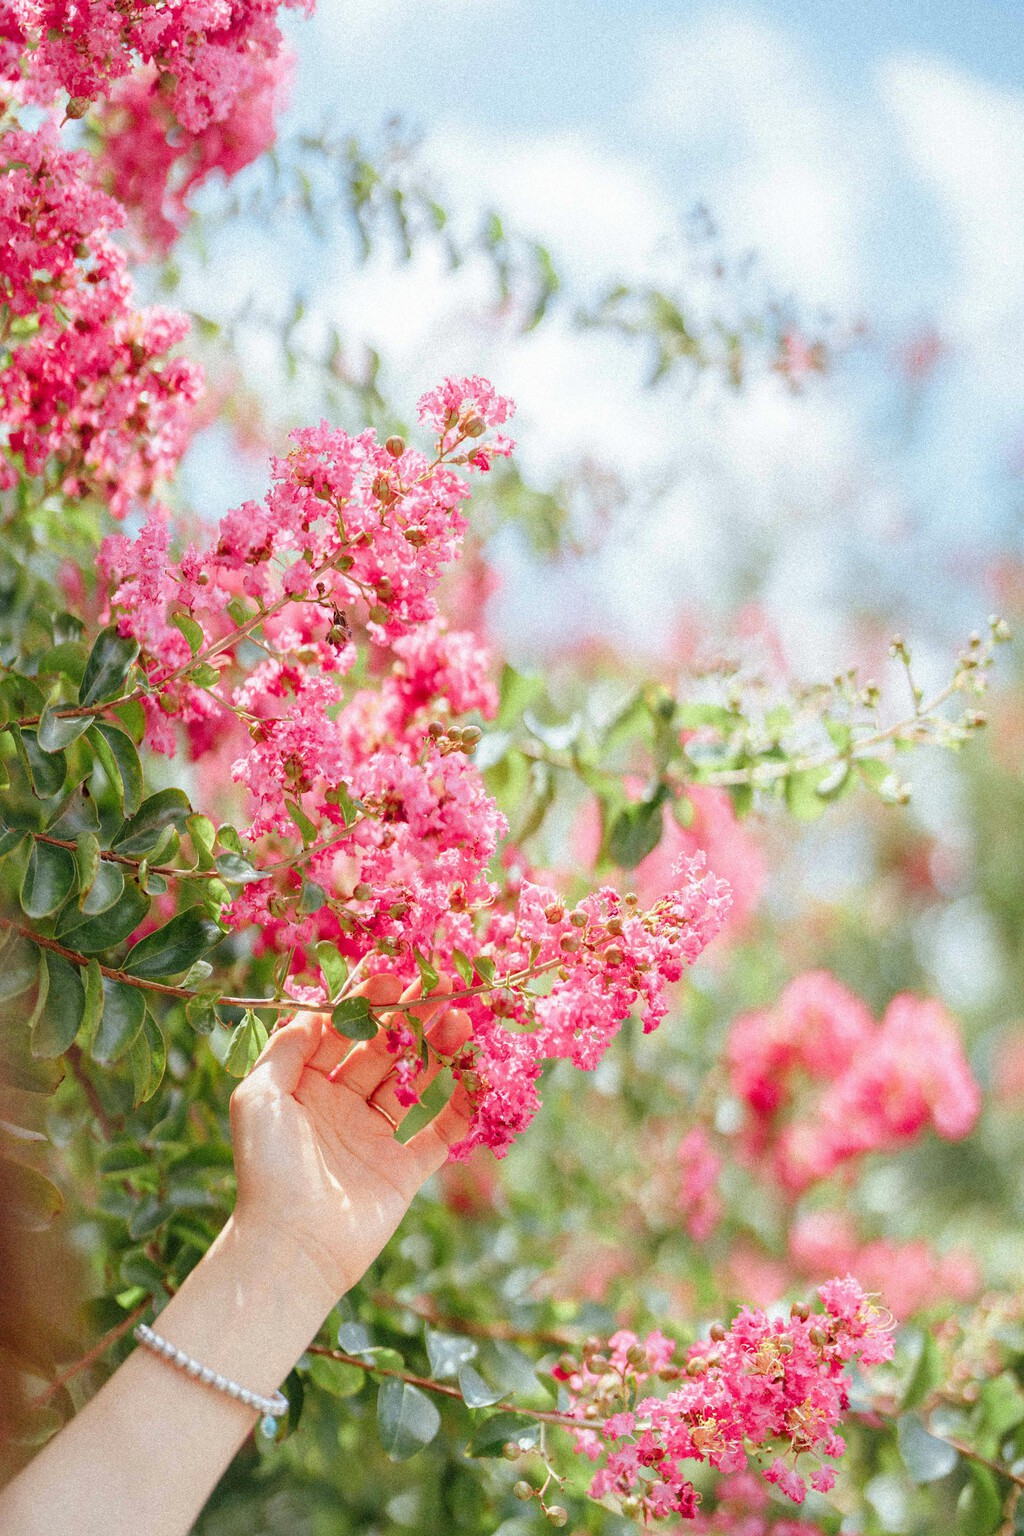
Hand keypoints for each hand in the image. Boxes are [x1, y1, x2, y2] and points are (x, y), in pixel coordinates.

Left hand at [229, 974, 472, 1305]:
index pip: (342, 1033)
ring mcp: (375, 1139)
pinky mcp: (404, 1171)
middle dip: (412, 1020)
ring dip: (440, 1053)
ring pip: (416, 1084)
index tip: (394, 978)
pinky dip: (462, 1107)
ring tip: (461, 1022)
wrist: (292, 1247)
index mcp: (306, 1088)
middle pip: (384, 1052)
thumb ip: (285, 1048)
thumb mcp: (258, 1096)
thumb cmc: (267, 1167)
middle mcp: (342, 1108)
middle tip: (442, 990)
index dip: (367, 1005)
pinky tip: (478, 1077)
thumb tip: (313, 1009)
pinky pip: (441, 1132)